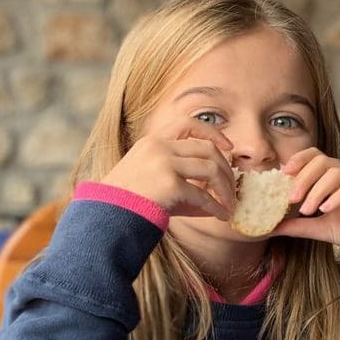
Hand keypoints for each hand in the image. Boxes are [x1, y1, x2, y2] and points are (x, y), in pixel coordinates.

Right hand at [102, 120, 235, 219]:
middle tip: (233, 188)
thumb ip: (181, 173)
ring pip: (212, 169)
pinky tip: (222, 216)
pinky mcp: (170, 185)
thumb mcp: (152, 176)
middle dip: (226, 170)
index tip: (228, 147)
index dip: (212, 132)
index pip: (188, 123)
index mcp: (152, 141)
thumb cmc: (129, 200)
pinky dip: (217, 207)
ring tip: (229, 204)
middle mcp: (159, 147)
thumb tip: (219, 187)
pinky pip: (204, 195)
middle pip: (208, 149)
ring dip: (226, 189)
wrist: (107, 216)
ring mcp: (164, 164)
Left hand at [276, 149, 339, 258]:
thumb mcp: (322, 228)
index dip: (298, 160)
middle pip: (323, 161)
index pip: (316, 156)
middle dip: (304, 178)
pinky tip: (326, 209)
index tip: (283, 175)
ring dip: (318, 190)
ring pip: (337, 172)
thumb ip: (299, 225)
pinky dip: (338, 195)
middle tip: (291, 199)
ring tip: (307, 210)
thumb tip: (270, 227)